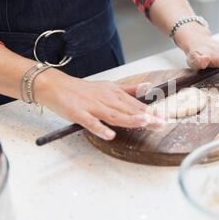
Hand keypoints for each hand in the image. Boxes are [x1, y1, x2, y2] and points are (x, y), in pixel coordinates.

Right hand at [35, 69, 163, 140]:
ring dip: (129, 119)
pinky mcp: (78, 113)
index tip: (164, 117)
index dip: (150, 111)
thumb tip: (148, 88)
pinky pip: (90, 122)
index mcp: (114, 93)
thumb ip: (129, 90)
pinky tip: (110, 134)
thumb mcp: (108, 87)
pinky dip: (100, 128)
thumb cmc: (82, 89)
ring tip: (144, 123)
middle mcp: (106, 99)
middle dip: (146, 116)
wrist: (54, 85)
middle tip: (161, 123)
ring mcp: (92, 106)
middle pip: (128, 109)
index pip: (135, 104)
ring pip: (113, 114)